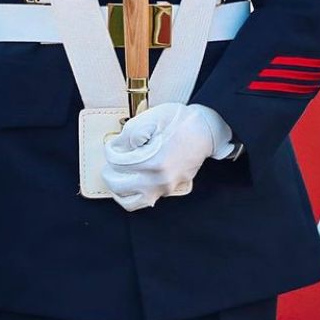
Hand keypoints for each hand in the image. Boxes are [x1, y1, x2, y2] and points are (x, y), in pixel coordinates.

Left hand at [101, 102, 230, 211]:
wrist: (209, 129)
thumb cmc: (183, 121)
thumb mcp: (154, 118)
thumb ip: (130, 133)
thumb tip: (116, 147)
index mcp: (153, 161)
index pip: (116, 163)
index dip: (110, 151)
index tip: (113, 145)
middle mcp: (158, 179)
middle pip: (117, 185)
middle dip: (110, 171)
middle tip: (112, 160)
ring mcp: (165, 187)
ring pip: (130, 202)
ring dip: (119, 190)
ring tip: (119, 176)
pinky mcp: (171, 189)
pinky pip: (146, 199)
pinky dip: (134, 193)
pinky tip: (135, 180)